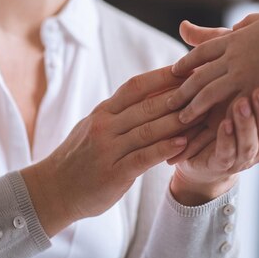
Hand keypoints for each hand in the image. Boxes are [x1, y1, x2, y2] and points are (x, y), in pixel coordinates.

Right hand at [21, 66, 193, 235]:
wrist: (52, 190)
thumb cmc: (79, 158)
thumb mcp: (94, 127)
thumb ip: (119, 113)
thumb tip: (148, 95)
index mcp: (103, 111)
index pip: (136, 86)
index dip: (163, 75)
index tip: (188, 67)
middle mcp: (105, 124)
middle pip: (147, 104)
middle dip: (179, 94)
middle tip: (206, 86)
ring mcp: (108, 148)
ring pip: (148, 128)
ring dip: (178, 120)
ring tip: (203, 112)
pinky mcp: (113, 173)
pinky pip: (143, 157)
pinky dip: (165, 148)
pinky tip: (184, 143)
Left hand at [167, 10, 258, 123]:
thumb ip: (243, 26)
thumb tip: (227, 27)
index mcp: (233, 40)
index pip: (202, 52)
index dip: (187, 62)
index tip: (174, 71)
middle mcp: (233, 57)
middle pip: (200, 75)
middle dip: (183, 90)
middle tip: (168, 102)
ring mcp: (243, 75)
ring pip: (209, 92)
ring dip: (193, 106)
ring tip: (181, 118)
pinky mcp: (256, 91)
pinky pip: (232, 106)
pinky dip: (218, 117)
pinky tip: (208, 127)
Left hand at [169, 87, 258, 205]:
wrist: (201, 158)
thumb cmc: (221, 123)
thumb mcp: (234, 102)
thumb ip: (244, 85)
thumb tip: (252, 54)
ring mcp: (242, 157)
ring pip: (249, 142)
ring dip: (246, 123)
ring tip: (241, 104)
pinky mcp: (222, 164)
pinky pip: (226, 152)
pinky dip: (226, 138)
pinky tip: (224, 124)